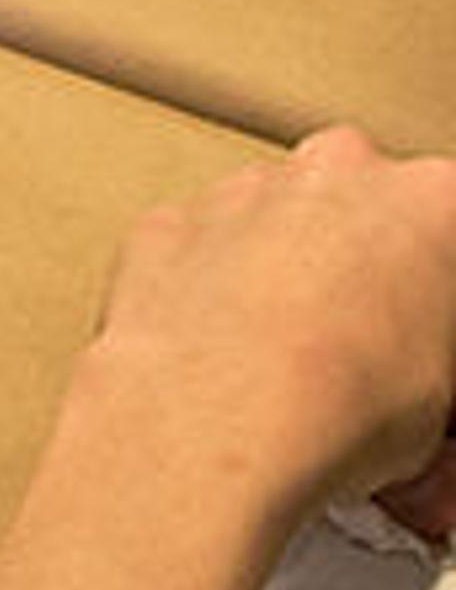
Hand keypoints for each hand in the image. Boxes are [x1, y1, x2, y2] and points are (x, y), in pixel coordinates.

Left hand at [89, 127, 455, 541]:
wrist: (215, 418)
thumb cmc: (345, 405)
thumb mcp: (442, 401)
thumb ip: (434, 367)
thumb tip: (416, 392)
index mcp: (431, 198)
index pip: (444, 242)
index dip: (432, 304)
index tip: (421, 339)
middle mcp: (334, 170)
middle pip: (359, 218)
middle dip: (361, 275)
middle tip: (361, 354)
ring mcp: (239, 191)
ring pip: (272, 225)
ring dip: (280, 277)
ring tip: (284, 365)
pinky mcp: (163, 225)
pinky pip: (195, 254)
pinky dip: (203, 294)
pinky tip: (214, 354)